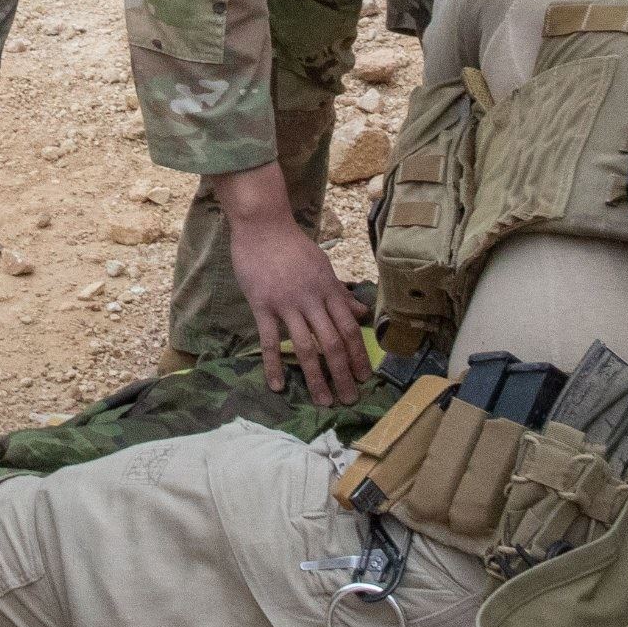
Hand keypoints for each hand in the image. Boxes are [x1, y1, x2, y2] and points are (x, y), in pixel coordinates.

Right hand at [215, 171, 368, 404]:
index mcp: (329, 290)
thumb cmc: (292, 245)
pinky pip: (270, 341)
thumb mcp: (323, 265)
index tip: (365, 378)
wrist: (262, 225)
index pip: (350, 328)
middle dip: (343, 374)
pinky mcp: (262, 306)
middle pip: (333, 343)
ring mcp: (287, 304)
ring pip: (306, 347)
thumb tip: (362, 311)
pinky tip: (278, 386)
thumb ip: (341, 291)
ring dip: (316, 378)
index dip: (359, 356)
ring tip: (323, 401)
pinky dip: (274, 365)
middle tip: (349, 399)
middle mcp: (312, 299)